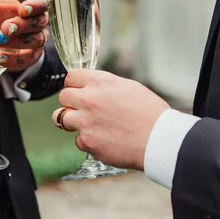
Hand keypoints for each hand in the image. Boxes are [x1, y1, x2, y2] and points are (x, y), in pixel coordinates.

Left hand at [0, 0, 48, 72]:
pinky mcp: (33, 55)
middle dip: (23, 26)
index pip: (43, 0)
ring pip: (37, 40)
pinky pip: (30, 59)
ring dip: (17, 42)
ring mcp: (38, 38)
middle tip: (5, 28)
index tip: (22, 10)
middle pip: (40, 22)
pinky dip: (16, 60)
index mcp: (32, 2)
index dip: (36, 5)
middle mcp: (40, 20)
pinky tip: (0, 59)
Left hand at [52, 70, 169, 170]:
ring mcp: (85, 122)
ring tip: (85, 125)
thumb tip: (96, 89)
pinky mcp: (87, 142)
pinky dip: (88, 141)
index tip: (77, 90)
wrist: (158, 139)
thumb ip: (106, 86)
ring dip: (71, 121)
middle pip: (63, 97)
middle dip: (70, 102)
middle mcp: (88, 99)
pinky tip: (104, 141)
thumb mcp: (129, 87)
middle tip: (81, 109)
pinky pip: (78, 140)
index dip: (74, 84)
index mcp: (100, 82)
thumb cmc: (150, 113)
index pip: (71, 77)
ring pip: (60, 118)